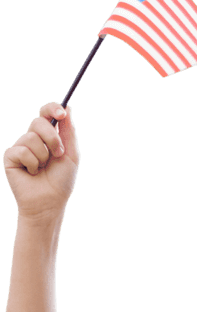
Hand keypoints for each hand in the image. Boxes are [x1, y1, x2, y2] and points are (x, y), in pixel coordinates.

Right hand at [3, 101, 80, 221]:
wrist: (50, 203)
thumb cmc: (61, 182)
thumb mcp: (71, 155)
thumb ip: (69, 132)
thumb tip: (67, 108)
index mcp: (46, 136)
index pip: (45, 113)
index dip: (52, 108)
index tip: (62, 113)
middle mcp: (32, 139)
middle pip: (38, 122)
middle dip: (52, 138)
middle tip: (57, 155)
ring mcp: (20, 147)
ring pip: (31, 138)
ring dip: (43, 156)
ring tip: (42, 169)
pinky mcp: (10, 157)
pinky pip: (22, 151)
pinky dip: (32, 164)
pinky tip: (31, 173)